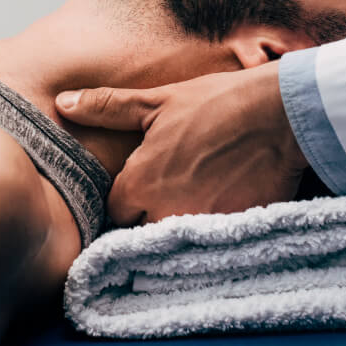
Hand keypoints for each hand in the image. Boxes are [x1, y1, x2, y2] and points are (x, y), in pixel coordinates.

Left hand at [55, 62, 310, 225]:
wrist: (282, 114)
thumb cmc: (217, 102)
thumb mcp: (158, 101)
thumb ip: (107, 107)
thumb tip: (63, 104)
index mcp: (140, 184)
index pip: (115, 210)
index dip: (127, 198)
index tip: (142, 183)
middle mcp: (165, 213)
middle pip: (142, 231)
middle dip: (150, 215)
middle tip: (170, 189)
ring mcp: (199, 227)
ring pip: (174, 240)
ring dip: (178, 224)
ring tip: (195, 197)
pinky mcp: (232, 233)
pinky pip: (210, 244)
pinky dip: (211, 232)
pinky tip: (221, 204)